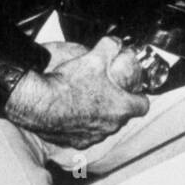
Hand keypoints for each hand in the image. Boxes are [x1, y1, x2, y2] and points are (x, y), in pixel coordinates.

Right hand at [5, 35, 148, 145]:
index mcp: (121, 107)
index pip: (142, 106)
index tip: (134, 91)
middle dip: (117, 103)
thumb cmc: (70, 85)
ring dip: (99, 115)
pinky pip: (84, 134)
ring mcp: (93, 137)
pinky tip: (72, 111)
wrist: (41, 104)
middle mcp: (110, 126)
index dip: (139, 96)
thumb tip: (115, 42)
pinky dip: (81, 124)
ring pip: (103, 126)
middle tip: (107, 90)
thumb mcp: (95, 56)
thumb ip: (110, 46)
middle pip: (122, 116)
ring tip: (87, 99)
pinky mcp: (76, 142)